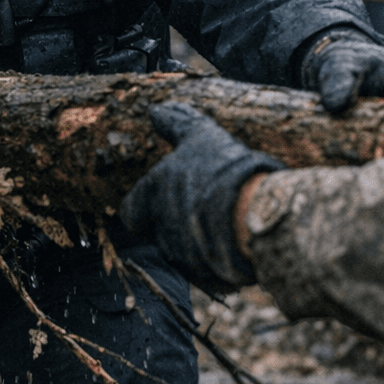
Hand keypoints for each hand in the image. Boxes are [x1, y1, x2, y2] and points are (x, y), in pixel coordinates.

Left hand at [119, 102, 284, 292]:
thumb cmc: (225, 169)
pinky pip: (208, 271)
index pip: (131, 211)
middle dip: (175, 227)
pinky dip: (218, 261)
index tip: (162, 200)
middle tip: (201, 212)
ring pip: (183, 252)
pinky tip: (238, 244)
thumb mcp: (201, 136)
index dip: (144, 208)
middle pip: (159, 232)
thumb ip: (177, 123)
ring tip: (227, 224)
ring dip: (198, 242)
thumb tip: (155, 109)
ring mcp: (181, 253)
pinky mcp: (204, 273)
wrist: (252, 213)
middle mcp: (160, 226)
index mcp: (154, 192)